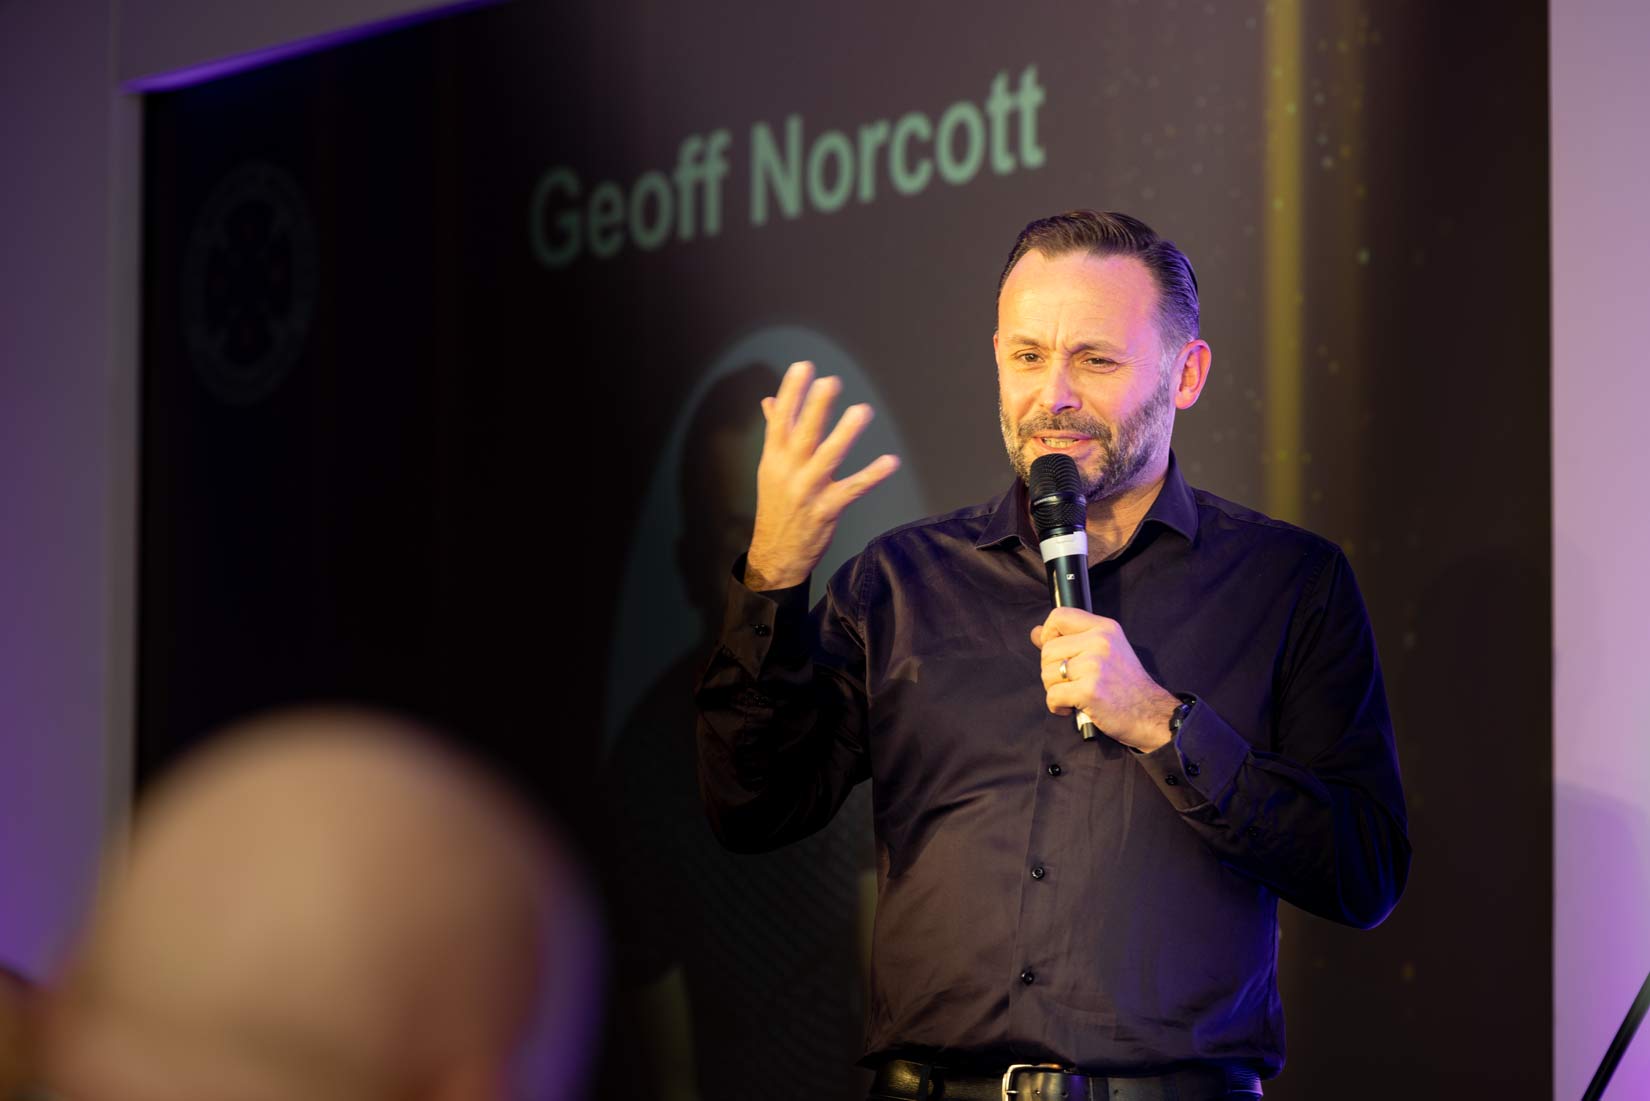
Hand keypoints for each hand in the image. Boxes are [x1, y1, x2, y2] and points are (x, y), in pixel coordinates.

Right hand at [745, 361, 899, 589]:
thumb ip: (774, 432)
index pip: (780, 420)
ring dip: (845, 434)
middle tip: (830, 381)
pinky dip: (871, 475)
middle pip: (803, 434)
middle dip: (816, 407)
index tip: (803, 367)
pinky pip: (852, 489)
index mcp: (774, 458)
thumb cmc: (777, 507)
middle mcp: (789, 471)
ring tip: (861, 411)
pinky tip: (889, 461)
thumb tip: (769, 402)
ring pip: (827, 457)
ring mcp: (808, 491)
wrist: (776, 554)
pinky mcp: (827, 510)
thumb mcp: (770, 468)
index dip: (791, 392)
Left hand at [1030, 607, 1179, 750]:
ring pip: (1047, 673)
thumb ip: (1070, 640)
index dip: (1049, 634)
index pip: (1059, 616)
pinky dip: (1057, 706)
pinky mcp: (1090, 690)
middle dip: (1052, 671)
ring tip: (1075, 694)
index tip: (1057, 652)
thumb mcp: (1105, 651)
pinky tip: (1072, 707)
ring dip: (1055, 689)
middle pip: (1048, 650)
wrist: (1150, 714)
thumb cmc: (1126, 685)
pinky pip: (1052, 695)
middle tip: (1072, 682)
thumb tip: (1036, 633)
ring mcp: (1095, 665)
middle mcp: (1100, 641)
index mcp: (1104, 628)